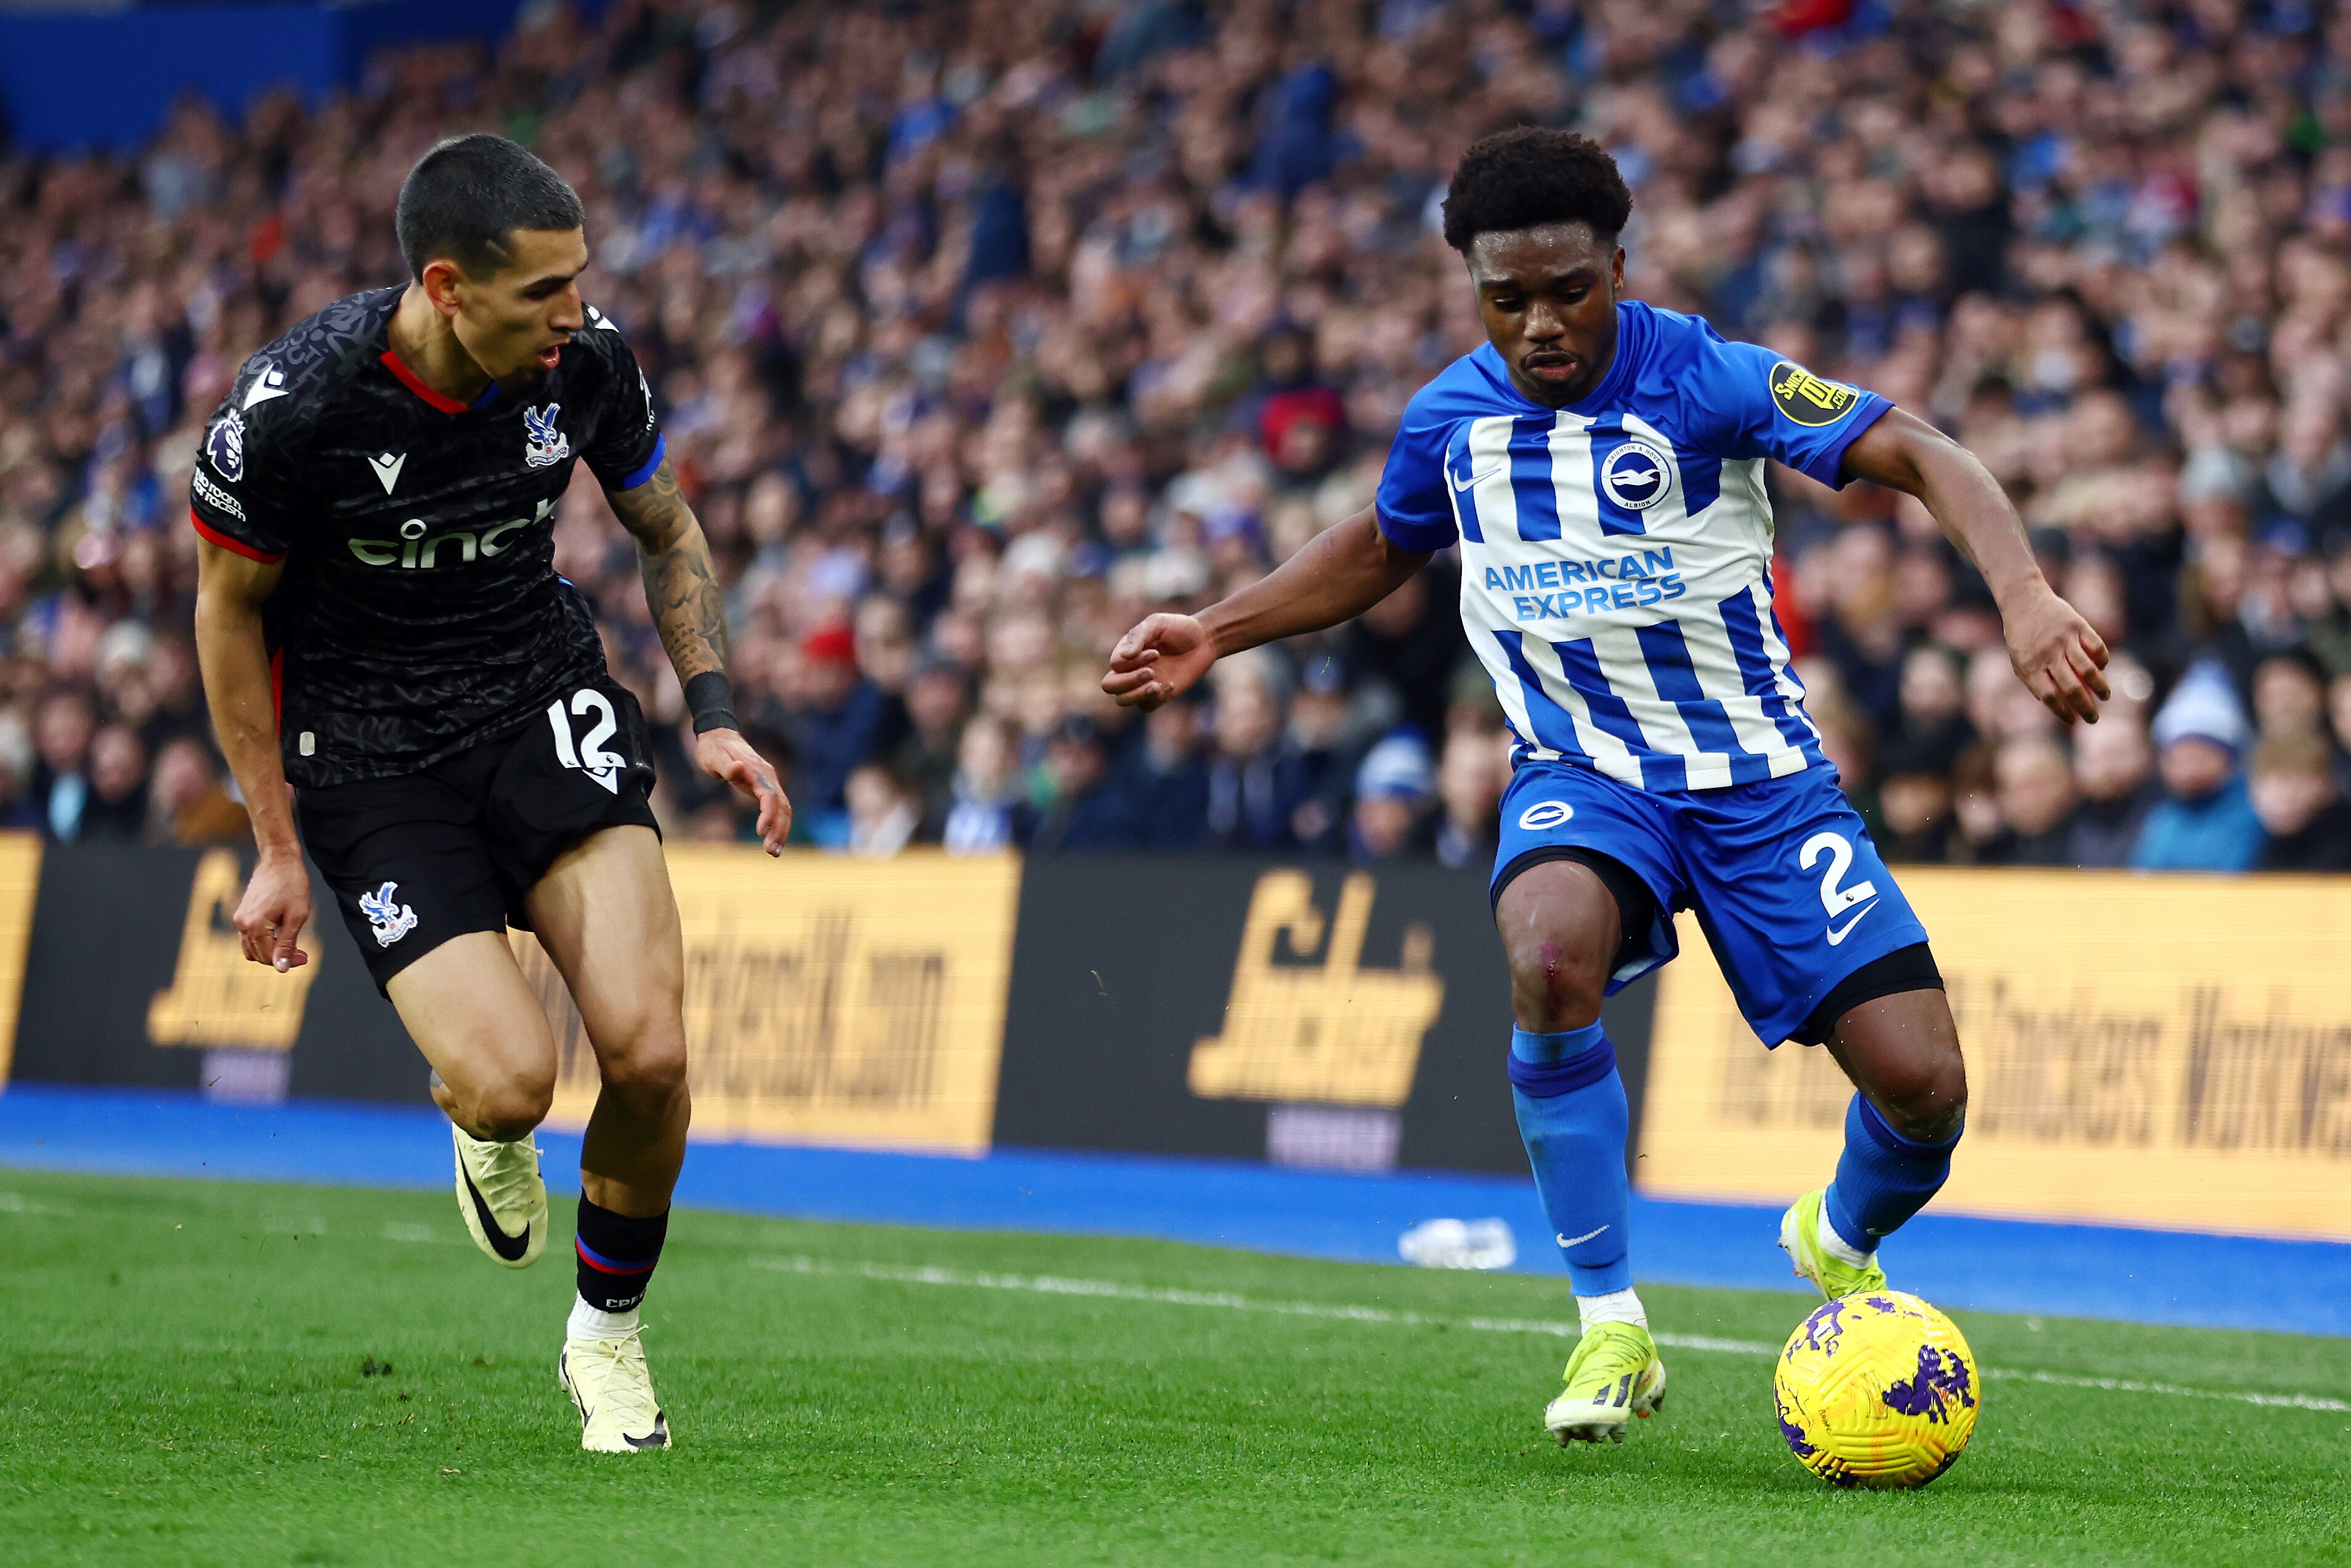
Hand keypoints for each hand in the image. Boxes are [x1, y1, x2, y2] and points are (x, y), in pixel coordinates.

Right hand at [233, 848, 310, 970]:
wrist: (279, 859)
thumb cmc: (292, 884)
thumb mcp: (297, 916)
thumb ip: (287, 944)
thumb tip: (281, 968)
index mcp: (255, 926)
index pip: (269, 957)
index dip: (289, 961)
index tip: (306, 956)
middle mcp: (242, 924)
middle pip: (259, 955)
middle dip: (280, 957)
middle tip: (303, 952)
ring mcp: (239, 918)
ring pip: (252, 948)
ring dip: (271, 951)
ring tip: (292, 943)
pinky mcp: (241, 913)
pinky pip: (249, 937)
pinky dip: (264, 941)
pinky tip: (281, 933)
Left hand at [696, 727, 790, 854]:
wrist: (719, 736)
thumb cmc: (713, 748)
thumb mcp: (713, 756)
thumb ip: (726, 765)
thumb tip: (738, 770)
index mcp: (757, 771)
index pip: (769, 795)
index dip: (768, 814)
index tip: (760, 831)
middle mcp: (768, 777)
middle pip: (783, 806)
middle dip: (779, 830)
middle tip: (771, 852)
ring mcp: (769, 782)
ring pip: (784, 809)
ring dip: (782, 831)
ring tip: (774, 852)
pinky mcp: (765, 787)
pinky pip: (777, 808)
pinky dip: (778, 824)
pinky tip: (772, 839)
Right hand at [1102, 613, 1216, 710]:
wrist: (1203, 640)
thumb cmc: (1178, 628)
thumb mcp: (1157, 623)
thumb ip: (1139, 636)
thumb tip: (1125, 656)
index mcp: (1125, 651)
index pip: (1115, 665)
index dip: (1132, 663)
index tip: (1156, 653)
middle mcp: (1130, 669)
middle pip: (1109, 686)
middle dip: (1127, 682)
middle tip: (1151, 672)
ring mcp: (1142, 684)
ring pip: (1122, 700)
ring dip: (1137, 694)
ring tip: (1156, 685)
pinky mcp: (1158, 695)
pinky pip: (1146, 707)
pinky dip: (1156, 699)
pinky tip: (1172, 684)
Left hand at [2003, 581, 2110, 723]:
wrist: (2024, 600)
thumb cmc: (2020, 635)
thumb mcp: (2018, 660)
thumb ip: (2032, 681)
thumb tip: (2052, 704)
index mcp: (2030, 666)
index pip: (2050, 696)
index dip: (2063, 712)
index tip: (2072, 721)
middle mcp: (2048, 654)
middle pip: (2072, 687)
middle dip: (2086, 707)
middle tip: (2094, 718)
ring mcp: (2064, 639)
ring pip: (2088, 669)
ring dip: (2100, 687)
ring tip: (2105, 697)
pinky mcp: (2078, 625)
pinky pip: (2096, 646)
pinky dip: (2102, 659)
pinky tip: (2103, 668)